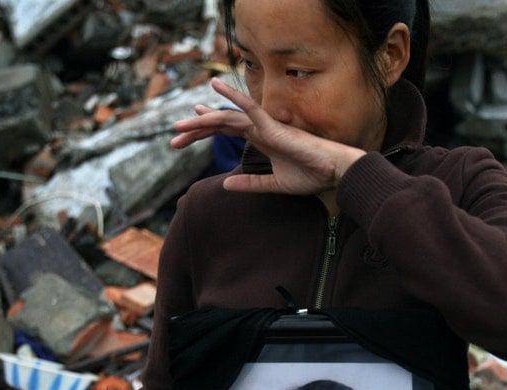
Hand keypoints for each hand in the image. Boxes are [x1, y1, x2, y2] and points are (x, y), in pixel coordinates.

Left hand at [170, 77, 365, 194]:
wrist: (333, 174)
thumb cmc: (311, 176)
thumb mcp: (274, 184)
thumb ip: (250, 184)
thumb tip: (226, 185)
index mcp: (261, 139)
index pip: (226, 130)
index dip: (205, 130)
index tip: (185, 135)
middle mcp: (260, 128)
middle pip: (221, 124)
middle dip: (196, 130)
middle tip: (173, 139)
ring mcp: (266, 126)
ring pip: (228, 118)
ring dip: (204, 121)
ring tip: (181, 125)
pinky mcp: (273, 127)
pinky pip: (250, 108)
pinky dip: (233, 97)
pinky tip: (216, 87)